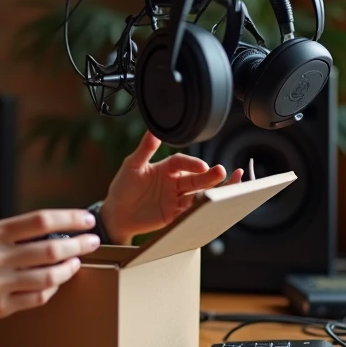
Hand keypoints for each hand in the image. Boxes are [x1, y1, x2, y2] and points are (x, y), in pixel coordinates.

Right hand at [0, 209, 100, 329]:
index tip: (87, 220)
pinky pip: (37, 298)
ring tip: (76, 263)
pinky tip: (56, 283)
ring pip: (48, 277)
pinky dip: (51, 290)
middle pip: (50, 249)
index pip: (40, 221)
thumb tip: (57, 230)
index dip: (69, 219)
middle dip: (78, 245)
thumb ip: (14, 234)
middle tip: (92, 242)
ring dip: (69, 269)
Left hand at [100, 131, 242, 244]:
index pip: (182, 162)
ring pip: (198, 194)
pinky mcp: (175, 215)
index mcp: (166, 168)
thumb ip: (145, 149)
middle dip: (209, 176)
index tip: (201, 165)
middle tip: (221, 172)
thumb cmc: (123, 187)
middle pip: (195, 178)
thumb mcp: (132, 166)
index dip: (192, 163)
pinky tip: (211, 205)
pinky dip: (201, 209)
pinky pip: (191, 212)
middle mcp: (175, 182)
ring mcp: (176, 199)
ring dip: (212, 191)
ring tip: (228, 187)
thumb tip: (154, 130)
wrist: (117, 214)